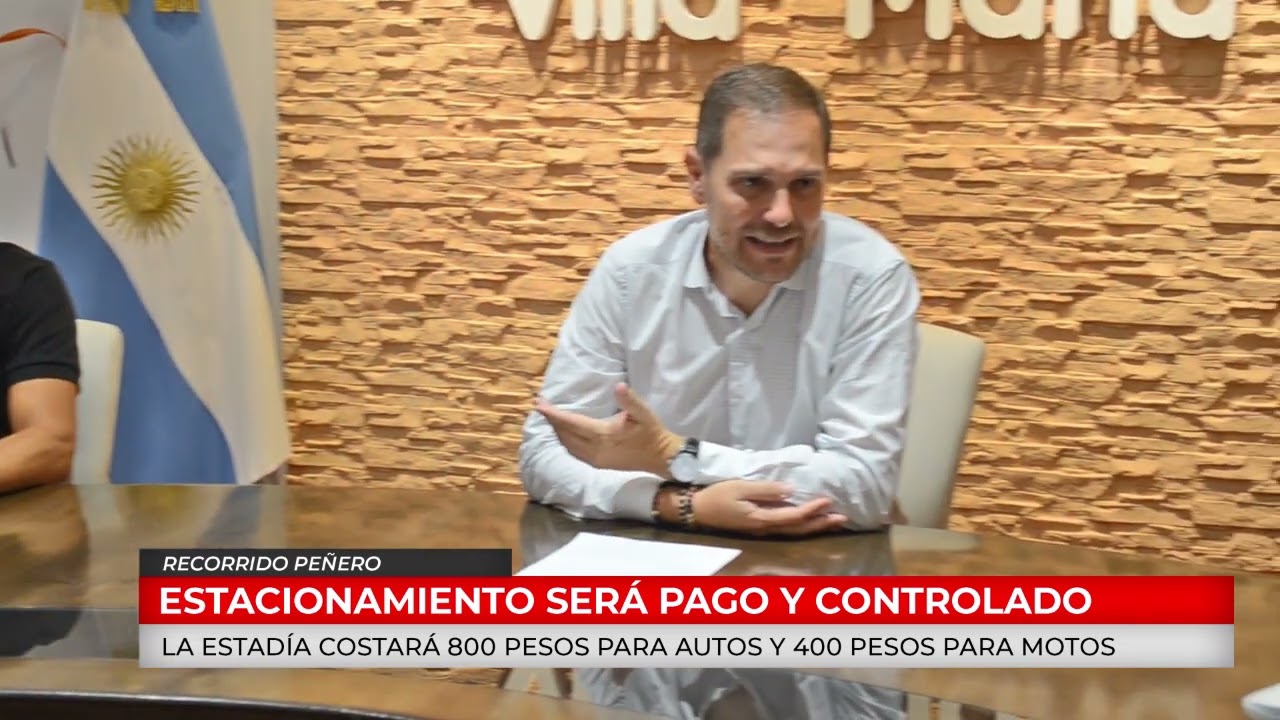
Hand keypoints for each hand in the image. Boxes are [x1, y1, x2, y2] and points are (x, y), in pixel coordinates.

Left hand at [534, 383, 682, 477]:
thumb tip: (619, 387)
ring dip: (557, 432)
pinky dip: (565, 442)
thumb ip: (630, 400)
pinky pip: (575, 453)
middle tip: (540, 407)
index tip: (539, 404)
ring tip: (549, 419)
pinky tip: (564, 436)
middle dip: (552, 421)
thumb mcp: (644, 413)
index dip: (554, 414)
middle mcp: (595, 449)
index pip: (571, 423)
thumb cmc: (652, 432)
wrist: (661, 457)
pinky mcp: (599, 464)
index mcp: (602, 434)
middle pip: (565, 435)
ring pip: (568, 445)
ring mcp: (596, 459)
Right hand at [691, 480, 847, 536]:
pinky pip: (787, 529)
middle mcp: (765, 528)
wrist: (697, 510)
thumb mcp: (740, 487)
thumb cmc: (717, 496)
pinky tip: (810, 521)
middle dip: (821, 524)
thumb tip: (790, 490)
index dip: (812, 509)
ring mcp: (762, 531)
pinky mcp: (760, 527)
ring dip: (815, 527)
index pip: (793, 516)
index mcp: (761, 519)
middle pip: (799, 529)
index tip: (827, 500)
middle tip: (843, 518)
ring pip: (794, 532)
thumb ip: (766, 490)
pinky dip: (802, 526)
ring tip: (833, 522)